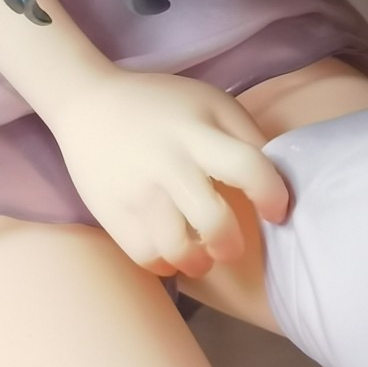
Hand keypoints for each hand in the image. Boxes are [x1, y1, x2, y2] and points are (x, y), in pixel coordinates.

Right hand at [49, 67, 290, 277]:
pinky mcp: (113, 215)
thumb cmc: (161, 106)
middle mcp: (168, 165)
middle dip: (231, 244)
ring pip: (178, 249)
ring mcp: (138, 193)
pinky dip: (167, 263)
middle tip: (230, 243)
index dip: (272, 195)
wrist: (87, 106)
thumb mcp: (210, 103)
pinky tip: (172, 251)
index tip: (276, 212)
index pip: (247, 167)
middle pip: (213, 221)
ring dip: (199, 261)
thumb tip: (280, 179)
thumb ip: (247, 136)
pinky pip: (147, 257)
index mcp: (197, 132)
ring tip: (201, 254)